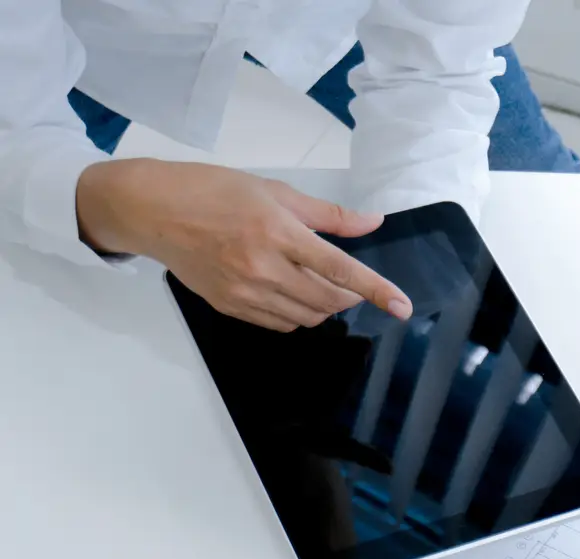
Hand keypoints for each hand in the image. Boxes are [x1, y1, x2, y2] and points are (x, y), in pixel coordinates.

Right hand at [76, 159, 411, 330]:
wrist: (154, 210)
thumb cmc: (215, 191)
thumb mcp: (276, 191)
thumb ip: (329, 214)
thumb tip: (373, 222)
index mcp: (278, 233)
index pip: (340, 269)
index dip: (376, 290)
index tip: (403, 307)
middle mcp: (263, 268)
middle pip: (327, 301)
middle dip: (350, 298)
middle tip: (351, 283)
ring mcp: (245, 292)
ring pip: (306, 317)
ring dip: (325, 307)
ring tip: (320, 284)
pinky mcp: (230, 306)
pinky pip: (280, 323)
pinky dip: (297, 314)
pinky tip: (293, 294)